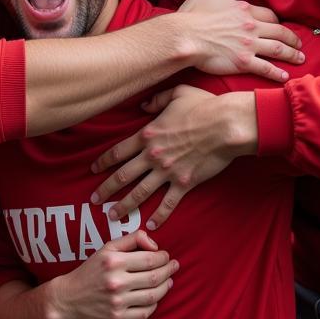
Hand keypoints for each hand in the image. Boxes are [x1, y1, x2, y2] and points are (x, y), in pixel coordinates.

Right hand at [47, 231, 177, 318]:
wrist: (68, 298)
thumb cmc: (90, 270)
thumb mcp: (106, 248)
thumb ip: (131, 240)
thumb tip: (155, 244)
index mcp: (114, 262)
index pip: (150, 259)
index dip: (163, 257)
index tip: (166, 256)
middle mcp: (116, 282)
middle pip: (154, 277)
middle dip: (169, 270)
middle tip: (174, 266)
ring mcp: (117, 302)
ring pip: (153, 295)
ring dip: (166, 287)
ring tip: (169, 281)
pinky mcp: (118, 318)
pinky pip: (145, 312)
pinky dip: (155, 304)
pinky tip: (156, 297)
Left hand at [90, 87, 257, 228]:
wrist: (226, 125)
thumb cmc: (204, 106)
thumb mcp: (177, 94)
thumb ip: (157, 100)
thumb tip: (143, 105)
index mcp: (148, 134)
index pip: (118, 151)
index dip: (103, 162)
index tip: (93, 170)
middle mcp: (153, 155)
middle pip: (123, 176)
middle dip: (106, 189)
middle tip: (93, 200)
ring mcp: (167, 171)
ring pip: (140, 193)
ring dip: (124, 206)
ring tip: (112, 216)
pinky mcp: (184, 183)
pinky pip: (168, 203)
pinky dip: (159, 215)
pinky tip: (150, 224)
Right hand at [178, 0, 302, 82]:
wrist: (184, 37)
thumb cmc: (192, 15)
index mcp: (244, 10)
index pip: (268, 15)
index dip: (277, 21)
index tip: (280, 27)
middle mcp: (251, 27)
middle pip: (280, 32)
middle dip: (293, 39)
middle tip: (300, 44)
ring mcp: (249, 45)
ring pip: (278, 49)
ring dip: (292, 54)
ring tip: (300, 59)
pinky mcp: (243, 62)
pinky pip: (265, 68)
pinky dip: (277, 73)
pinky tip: (285, 76)